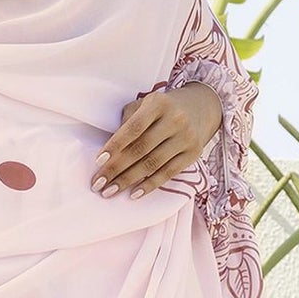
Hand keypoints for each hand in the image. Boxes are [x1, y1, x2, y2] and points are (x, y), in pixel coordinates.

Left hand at [90, 80, 222, 198]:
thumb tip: (111, 151)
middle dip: (116, 168)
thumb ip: (127, 121)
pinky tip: (134, 193)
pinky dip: (150, 185)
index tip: (99, 162)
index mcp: (159, 103)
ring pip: (153, 164)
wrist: (200, 107)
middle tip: (98, 183)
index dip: (115, 146)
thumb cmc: (162, 108)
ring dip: (128, 180)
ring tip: (110, 191)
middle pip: (141, 149)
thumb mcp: (145, 104)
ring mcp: (186, 137)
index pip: (133, 128)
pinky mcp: (194, 153)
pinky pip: (168, 173)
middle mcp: (175, 119)